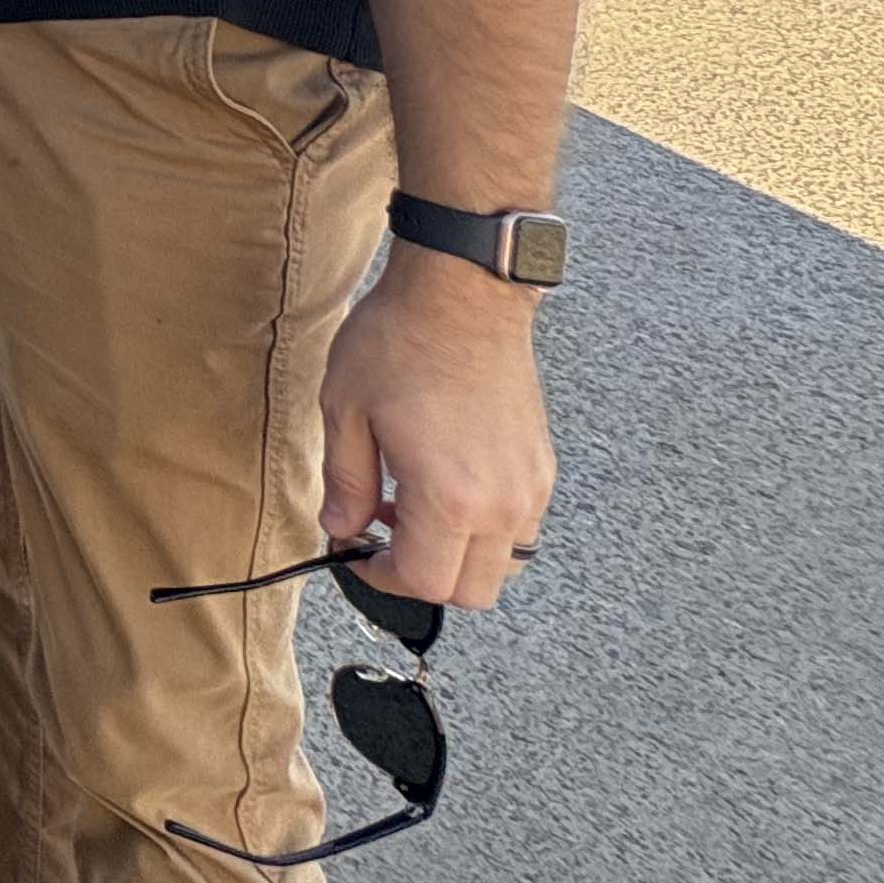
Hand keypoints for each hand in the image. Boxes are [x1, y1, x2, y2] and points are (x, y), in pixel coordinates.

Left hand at [319, 249, 555, 609]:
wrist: (463, 292)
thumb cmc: (400, 342)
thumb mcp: (346, 411)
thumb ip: (345, 483)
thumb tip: (341, 529)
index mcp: (450, 497)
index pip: (423, 581)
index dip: (378, 578)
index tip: (352, 553)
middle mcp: (502, 503)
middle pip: (471, 591)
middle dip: (421, 577)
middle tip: (382, 538)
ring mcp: (530, 486)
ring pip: (502, 565)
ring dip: (457, 556)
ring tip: (412, 508)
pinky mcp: (542, 465)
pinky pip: (520, 528)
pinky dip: (484, 529)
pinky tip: (446, 487)